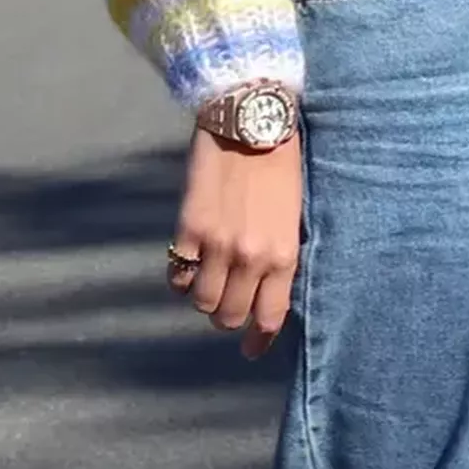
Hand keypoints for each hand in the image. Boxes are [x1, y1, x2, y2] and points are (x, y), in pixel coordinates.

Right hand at [168, 127, 302, 358]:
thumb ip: (278, 256)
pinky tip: (188, 262)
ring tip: (206, 280)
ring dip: (201, 297)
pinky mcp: (189, 228)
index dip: (257, 340)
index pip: (269, 317)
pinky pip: (176, 274)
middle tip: (226, 302)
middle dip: (227, 317)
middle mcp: (251, 257)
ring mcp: (217, 245)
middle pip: (228, 316)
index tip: (250, 350)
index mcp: (284, 255)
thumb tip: (265, 293)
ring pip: (200, 302)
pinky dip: (180, 275)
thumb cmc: (279, 165)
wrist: (249, 118)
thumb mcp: (291, 216)